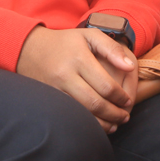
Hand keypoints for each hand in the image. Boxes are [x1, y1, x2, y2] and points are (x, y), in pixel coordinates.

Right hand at [16, 26, 138, 132]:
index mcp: (79, 59)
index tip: (128, 101)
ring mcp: (55, 89)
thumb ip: (112, 49)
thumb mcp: (90, 36)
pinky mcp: (48, 99)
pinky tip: (97, 124)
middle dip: (114, 114)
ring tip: (115, 124)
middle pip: (95, 103)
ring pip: (83, 114)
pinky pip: (70, 117)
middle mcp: (65, 75)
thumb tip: (130, 67)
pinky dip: (86, 124)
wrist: (29, 49)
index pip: (106, 86)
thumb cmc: (66, 42)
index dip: (121, 97)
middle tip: (125, 117)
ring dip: (102, 123)